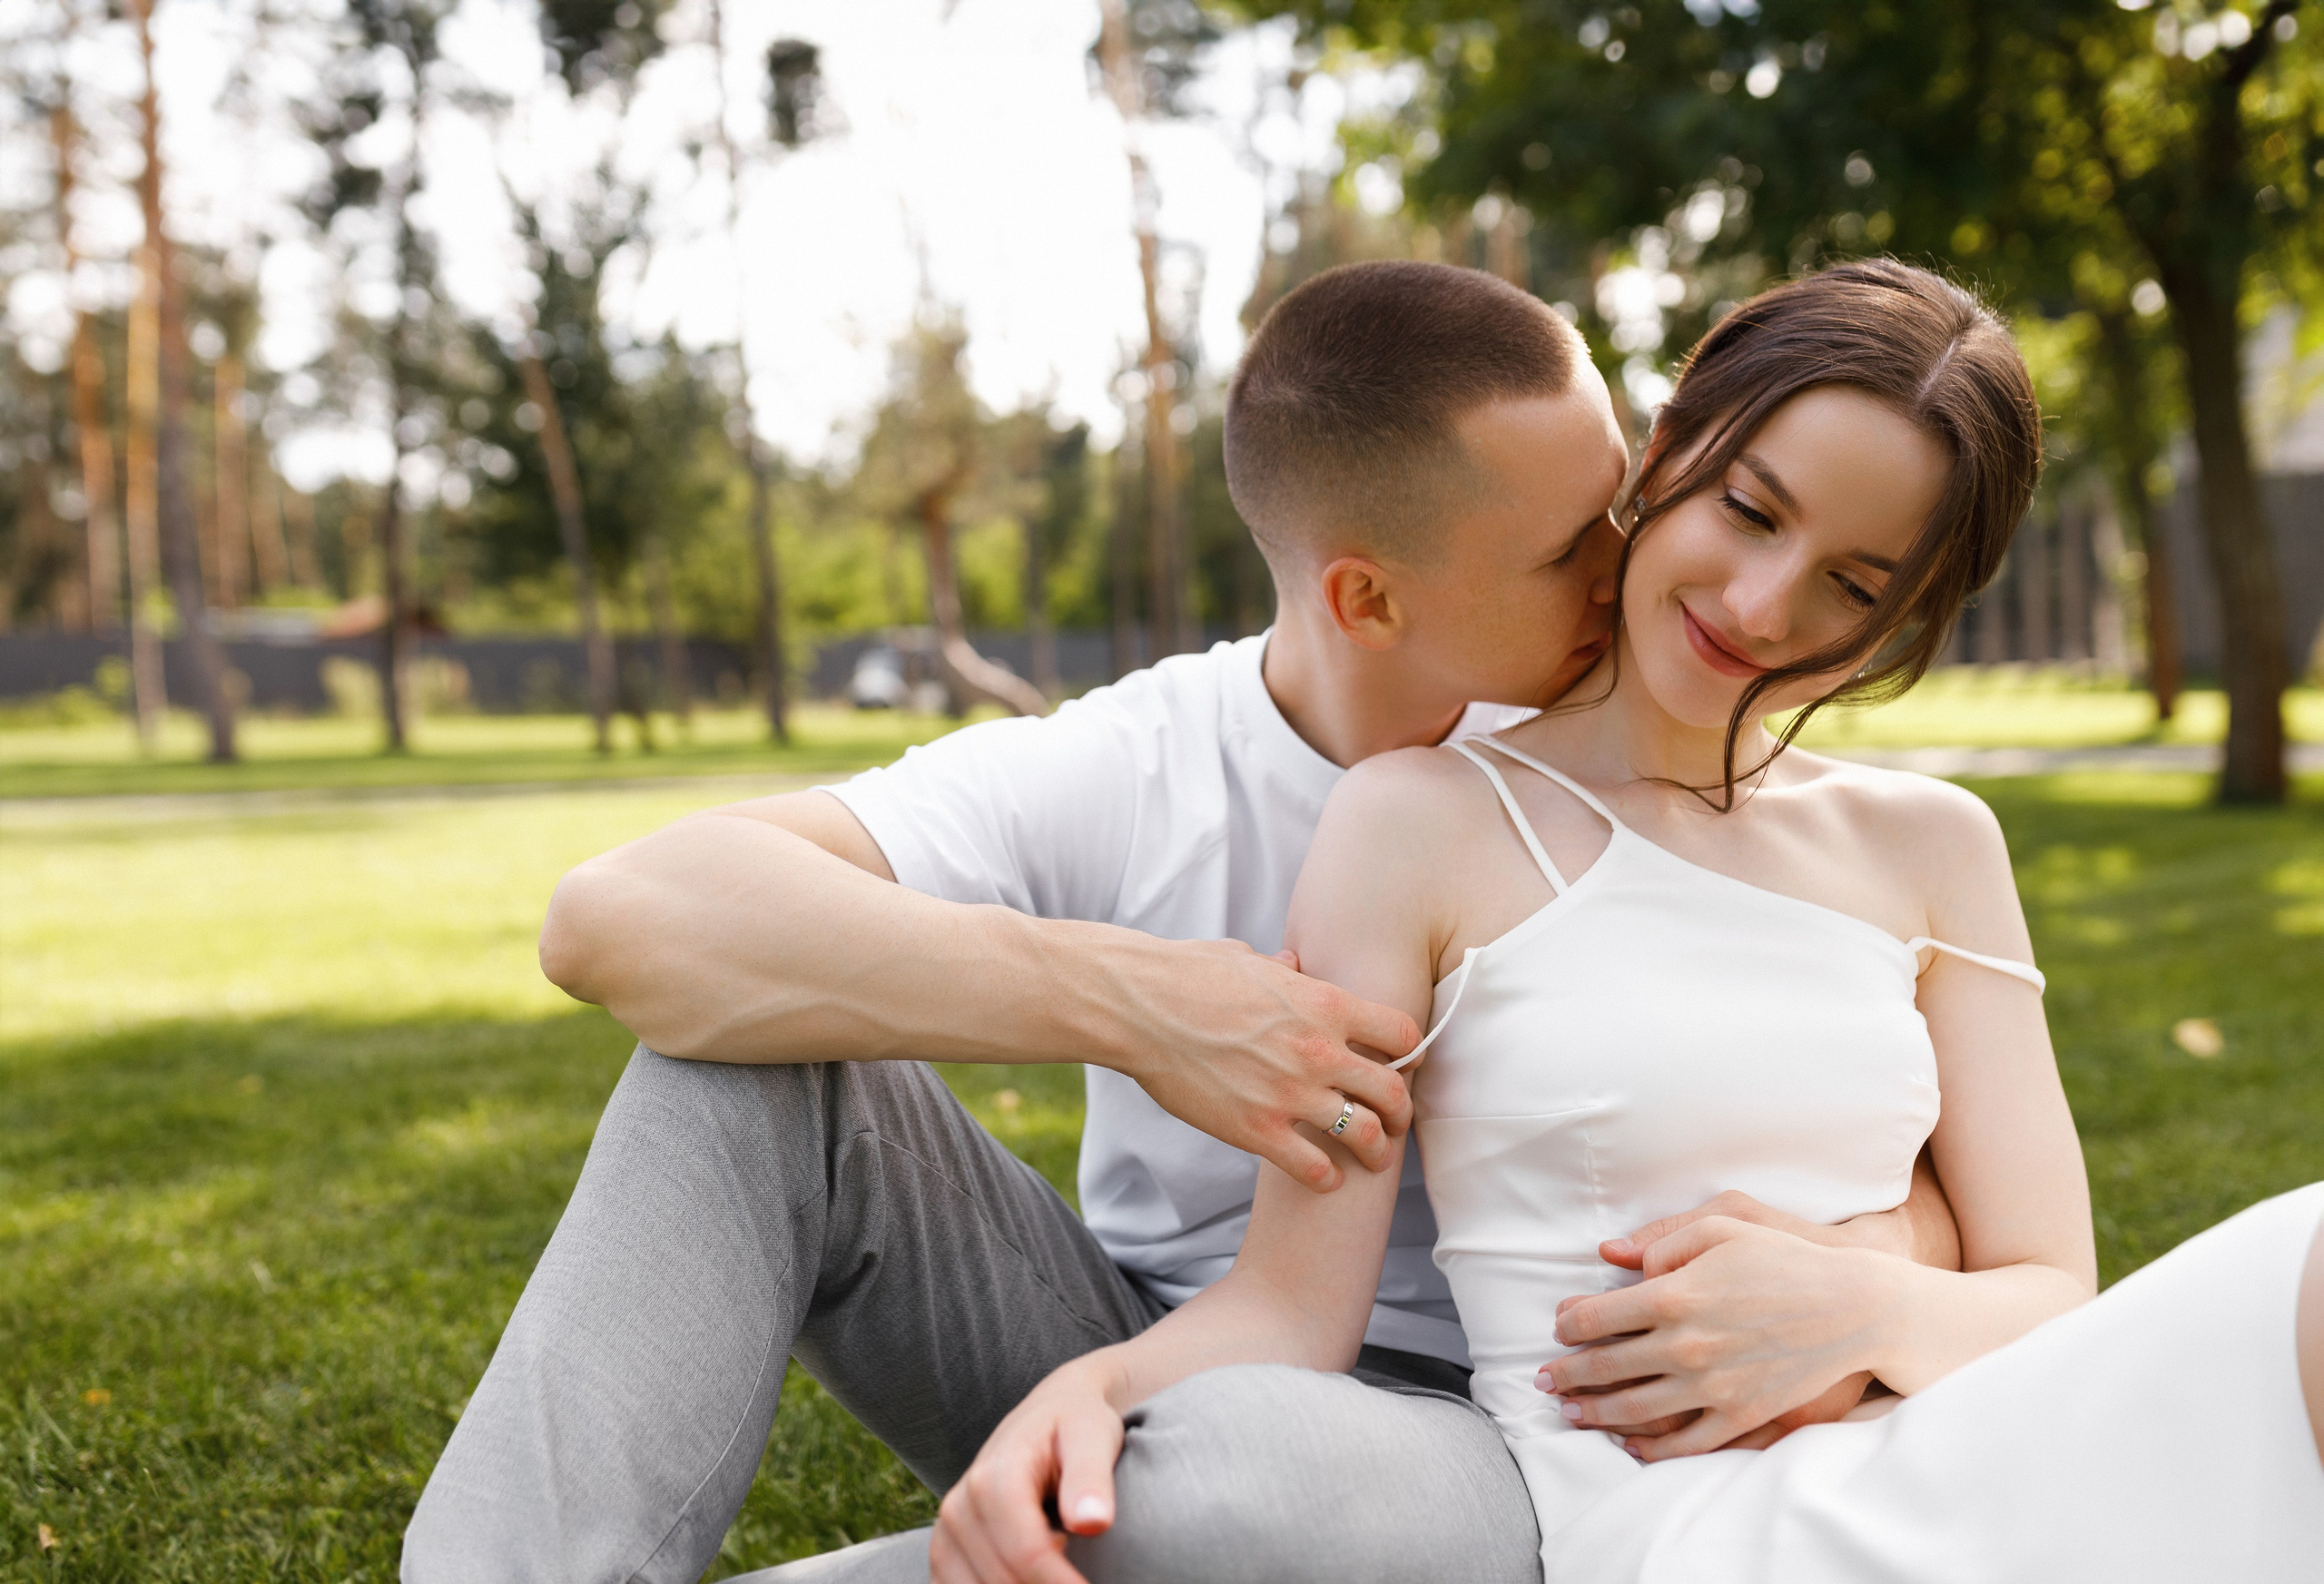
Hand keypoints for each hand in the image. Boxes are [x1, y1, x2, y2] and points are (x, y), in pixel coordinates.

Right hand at [933, 1361, 1124, 1583]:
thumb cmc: (1074, 1425)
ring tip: (1062, 1572)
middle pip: (1004, 1582)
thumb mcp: (1091, 1436)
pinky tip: (1033, 1579)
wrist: (1045, 1415)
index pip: (1027, 1554)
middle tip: (1087, 1580)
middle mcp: (959, 1508)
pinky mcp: (945, 1554)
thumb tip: (1093, 1522)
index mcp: (993, 1479)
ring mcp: (946, 1534)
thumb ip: (1090, 1477)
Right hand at [1106, 939, 1417, 1191]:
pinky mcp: (1258, 1131)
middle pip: (1393, 1092)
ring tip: (1371, 1158)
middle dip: (1400, 1113)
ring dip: (1375, 1151)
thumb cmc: (1186, 974)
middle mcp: (1319, 1050)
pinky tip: (1325, 1177)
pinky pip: (1315, 1168)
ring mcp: (1291, 1094)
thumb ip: (1283, 968)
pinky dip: (1327, 1178)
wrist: (1139, 1007)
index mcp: (1324, 1003)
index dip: (1407, 1053)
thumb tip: (1293, 962)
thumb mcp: (1248, 959)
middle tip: (1395, 1123)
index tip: (1399, 1065)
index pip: (1402, 1035)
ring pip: (1365, 1135)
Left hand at [1536, 1216, 1902, 1459]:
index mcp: (1675, 1295)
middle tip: (1545, 1379)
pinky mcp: (1741, 1415)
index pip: (1597, 1317)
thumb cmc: (1785, 1258)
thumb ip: (1663, 1241)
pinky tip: (1630, 1443)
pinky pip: (1685, 1441)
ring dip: (1595, 1412)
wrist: (1853, 1307)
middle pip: (1606, 1367)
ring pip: (1635, 1409)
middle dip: (1567, 1375)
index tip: (1558, 1329)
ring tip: (1572, 1412)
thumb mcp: (1723, 1226)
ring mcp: (1713, 1386)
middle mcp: (1686, 1345)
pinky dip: (1651, 1447)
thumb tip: (1613, 1257)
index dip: (1569, 1326)